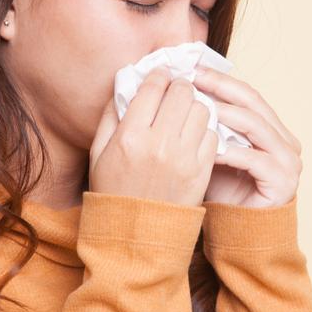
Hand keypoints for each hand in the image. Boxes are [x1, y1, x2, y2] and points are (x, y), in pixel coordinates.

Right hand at [89, 66, 218, 206]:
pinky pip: (213, 135)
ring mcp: (184, 158)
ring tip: (186, 113)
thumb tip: (127, 83)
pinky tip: (194, 134)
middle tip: (176, 91)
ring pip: (203, 110)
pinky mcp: (201, 171)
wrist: (134, 236)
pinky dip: (205, 130)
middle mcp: (159, 144)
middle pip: (183, 92)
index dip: (159, 75)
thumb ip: (111, 115)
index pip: (153, 87)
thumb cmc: (112, 191)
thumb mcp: (98, 152)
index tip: (161, 75)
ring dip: (195, 106)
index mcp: (130, 136)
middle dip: (180, 86)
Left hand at [190, 68, 302, 207]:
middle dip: (221, 88)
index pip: (246, 94)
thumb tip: (177, 89)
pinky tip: (208, 147)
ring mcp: (289, 161)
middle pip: (253, 103)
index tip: (191, 68)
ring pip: (255, 127)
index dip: (220, 79)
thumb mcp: (211, 150)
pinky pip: (255, 160)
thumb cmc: (222, 191)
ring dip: (225, 114)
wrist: (236, 233)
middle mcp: (286, 141)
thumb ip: (206, 123)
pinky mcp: (284, 182)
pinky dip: (231, 151)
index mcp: (273, 129)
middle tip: (192, 78)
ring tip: (198, 106)